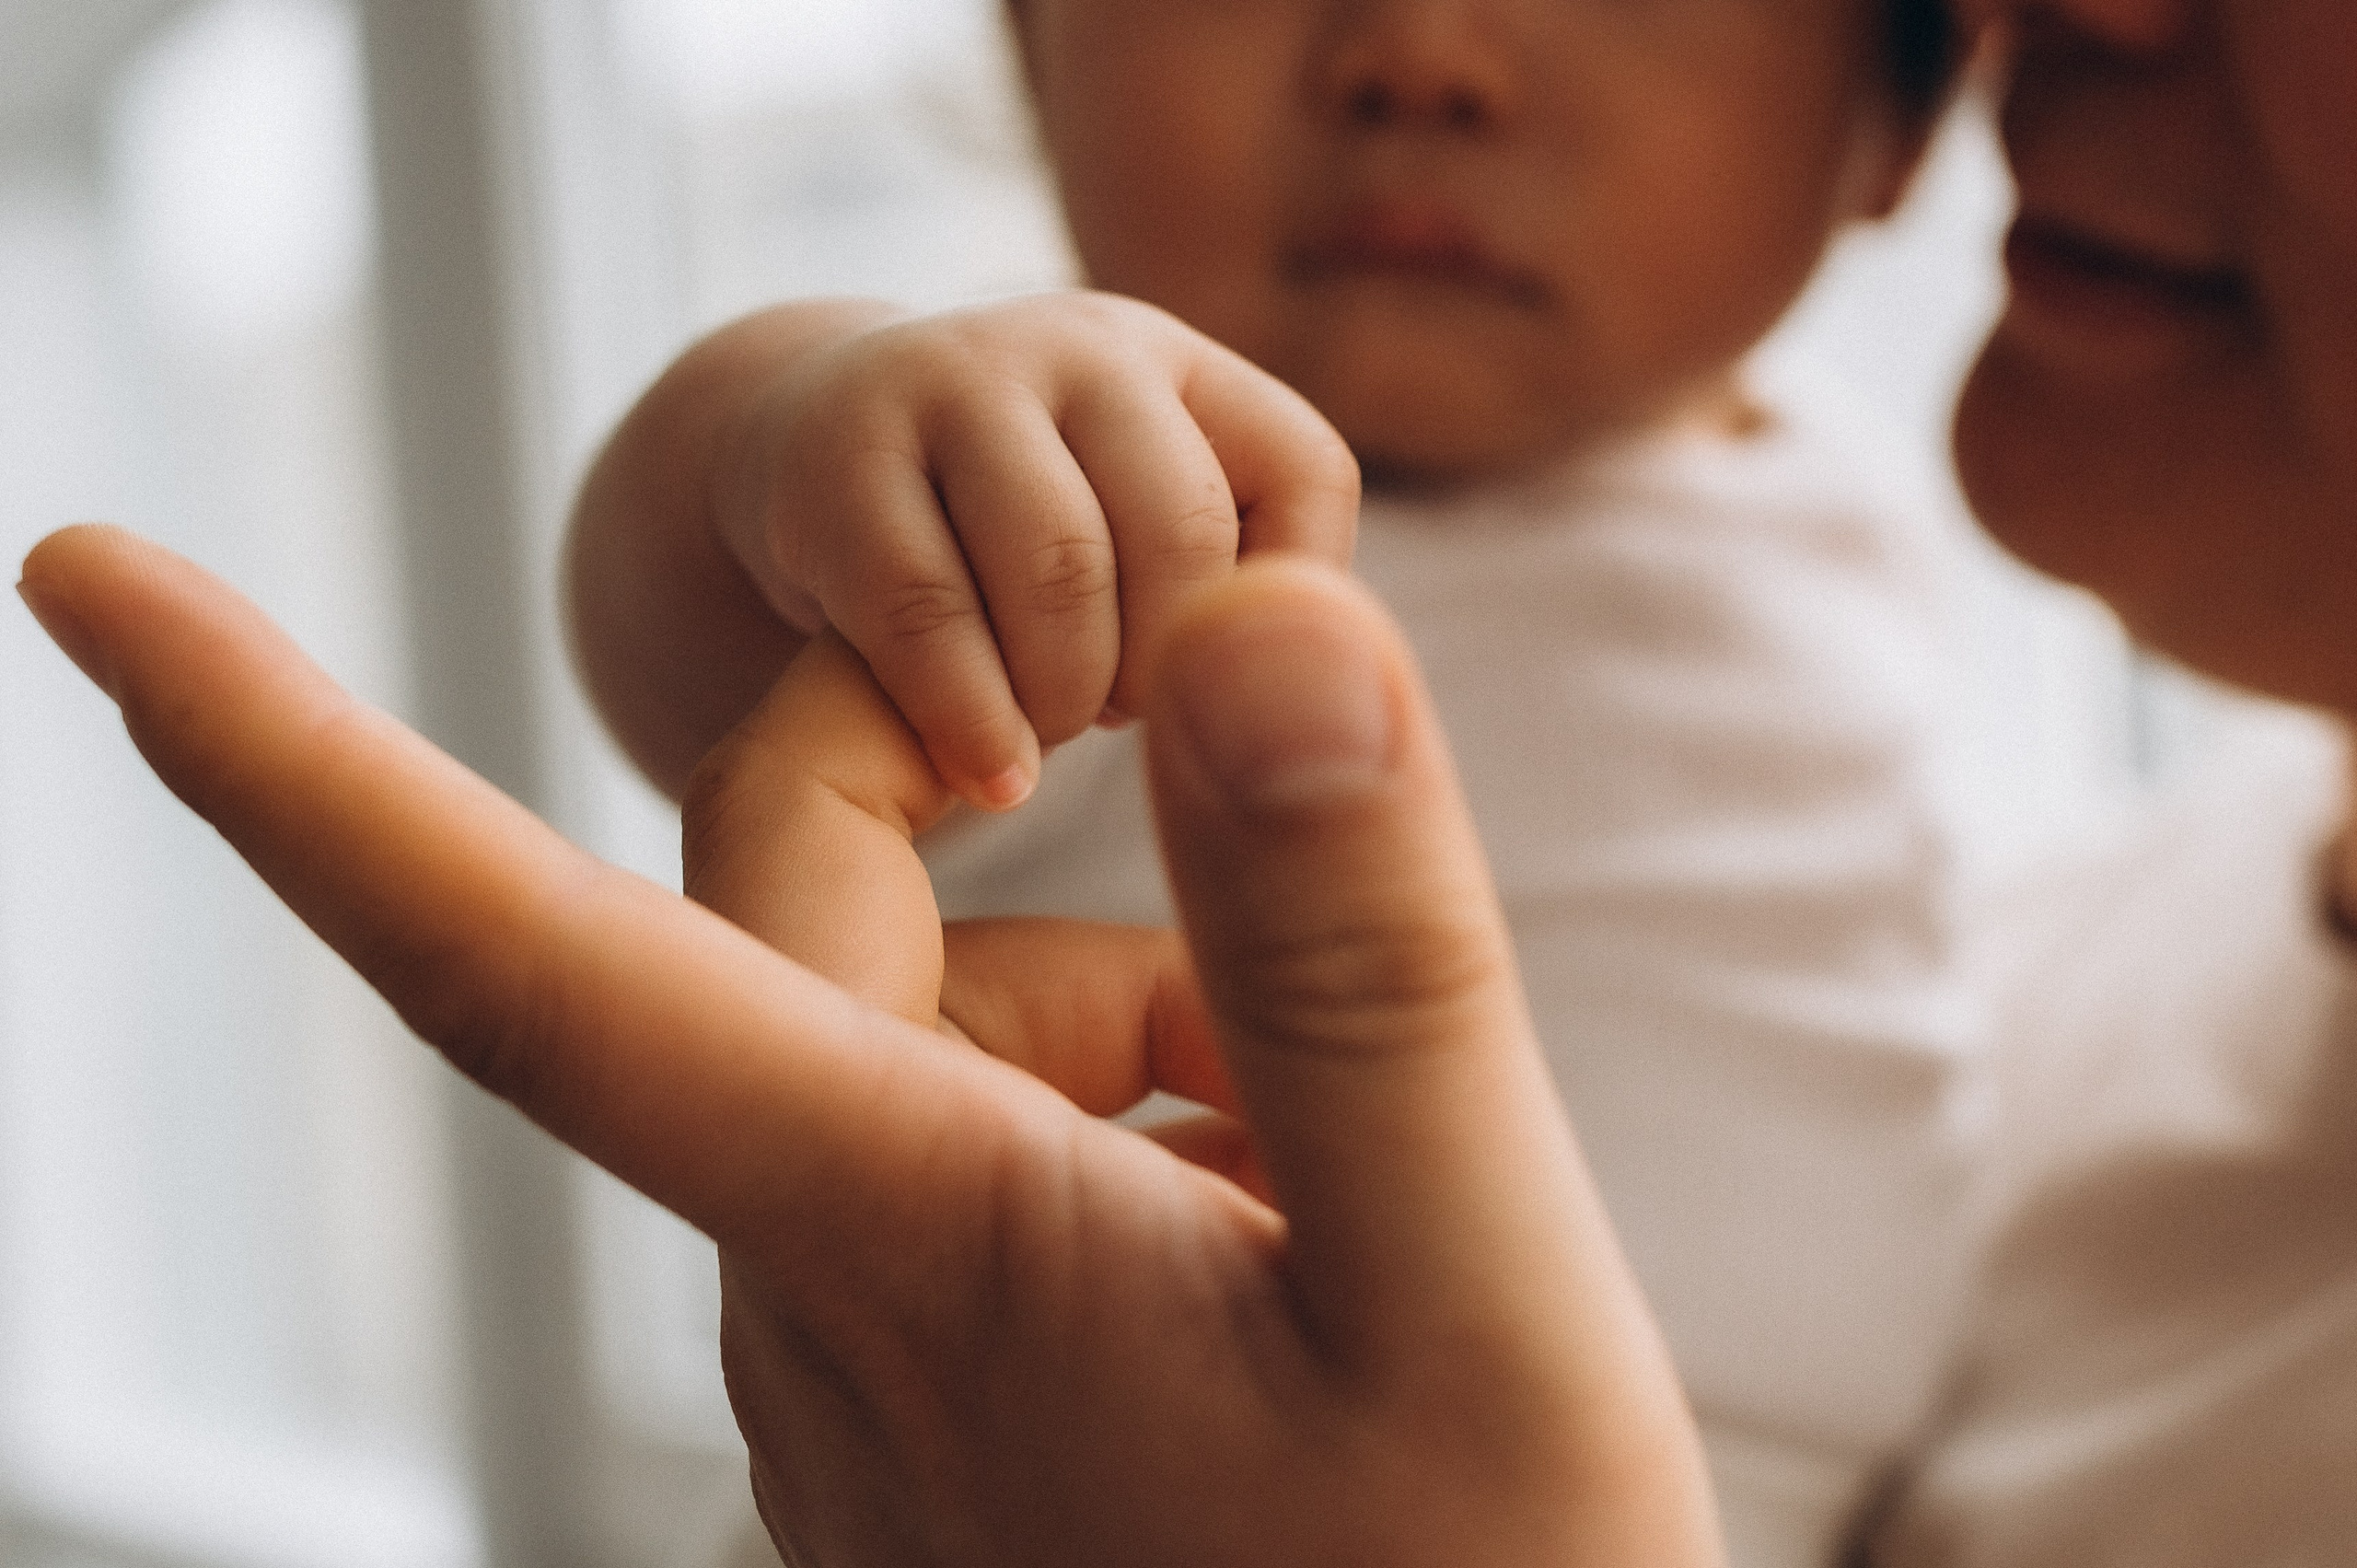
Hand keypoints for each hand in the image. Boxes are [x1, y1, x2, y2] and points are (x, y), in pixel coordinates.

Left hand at [18, 526, 1718, 1567]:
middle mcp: (814, 1301)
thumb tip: (1256, 627)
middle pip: (779, 905)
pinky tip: (1276, 1213)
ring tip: (1322, 1144)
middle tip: (1227, 776)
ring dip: (1122, 996)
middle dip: (965, 782)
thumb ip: (1353, 955)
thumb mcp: (1460, 1288)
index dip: (281, 759)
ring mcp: (868, 1369)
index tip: (79, 585)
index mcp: (893, 1241)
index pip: (518, 961)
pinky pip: (964, 1155)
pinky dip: (1122, 1108)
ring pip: (912, 1025)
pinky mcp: (941, 1405)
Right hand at [708, 292, 1359, 808]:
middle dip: (1161, 667)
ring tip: (1044, 735)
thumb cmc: (1011, 545)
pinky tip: (990, 775)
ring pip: (1062, 566)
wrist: (803, 456)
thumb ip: (1223, 601)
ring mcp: (953, 380)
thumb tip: (1304, 710)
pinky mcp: (836, 457)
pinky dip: (973, 718)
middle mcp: (1081, 346)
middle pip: (1182, 530)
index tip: (1207, 677)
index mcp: (1183, 366)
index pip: (1303, 476)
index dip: (1271, 614)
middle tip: (1113, 719)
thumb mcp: (1131, 537)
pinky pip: (930, 610)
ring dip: (1067, 694)